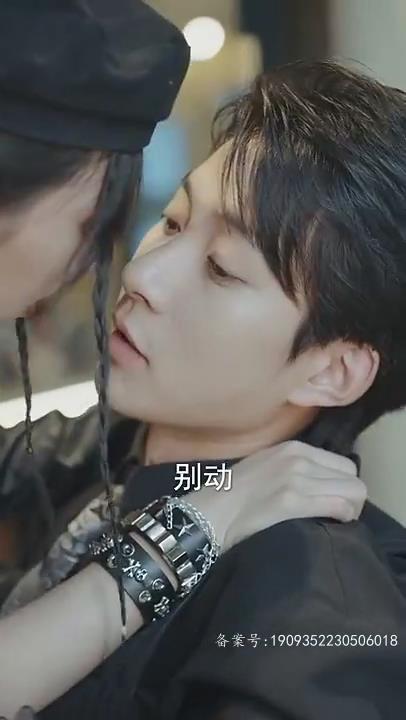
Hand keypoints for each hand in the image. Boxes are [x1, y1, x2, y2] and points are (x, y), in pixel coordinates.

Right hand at [190, 441, 365, 552]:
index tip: (334, 501)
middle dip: (352, 498)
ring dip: (350, 510)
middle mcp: (298, 458)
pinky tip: (330, 525)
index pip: (343, 464)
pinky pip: (339, 507)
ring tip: (334, 522)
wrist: (209, 511)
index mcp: (294, 448)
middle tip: (338, 515)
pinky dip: (342, 518)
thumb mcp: (267, 465)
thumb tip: (322, 481)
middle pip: (353, 477)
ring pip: (353, 492)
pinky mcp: (292, 501)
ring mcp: (296, 479)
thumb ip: (295, 466)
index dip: (344, 485)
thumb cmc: (234, 493)